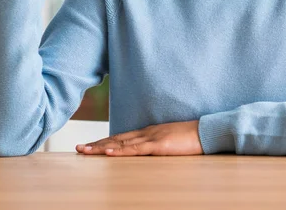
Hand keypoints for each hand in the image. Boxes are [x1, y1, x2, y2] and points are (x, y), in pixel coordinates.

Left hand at [75, 120, 202, 155]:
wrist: (206, 132)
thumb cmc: (191, 139)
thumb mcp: (170, 143)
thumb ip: (157, 146)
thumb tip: (147, 154)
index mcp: (148, 133)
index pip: (121, 138)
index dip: (104, 142)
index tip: (89, 146)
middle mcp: (146, 133)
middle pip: (116, 139)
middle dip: (97, 144)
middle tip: (78, 148)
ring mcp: (151, 138)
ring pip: (121, 144)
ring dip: (102, 147)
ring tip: (85, 151)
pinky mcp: (159, 145)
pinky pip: (136, 149)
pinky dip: (121, 150)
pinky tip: (109, 152)